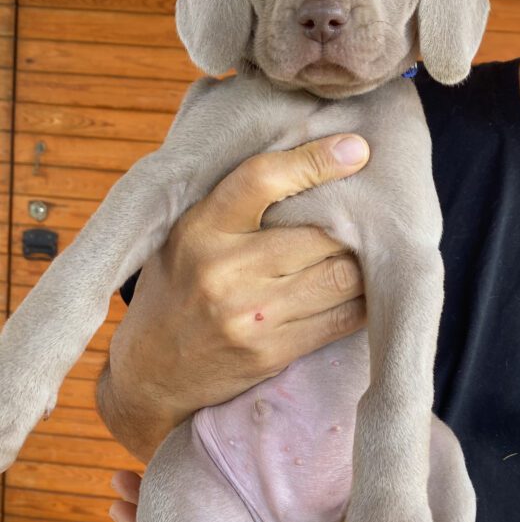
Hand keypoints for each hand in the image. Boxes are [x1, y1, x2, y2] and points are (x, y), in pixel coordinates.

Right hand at [99, 134, 368, 460]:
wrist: (150, 372)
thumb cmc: (176, 288)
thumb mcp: (186, 234)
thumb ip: (233, 204)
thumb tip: (308, 159)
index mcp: (200, 228)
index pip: (262, 178)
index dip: (315, 160)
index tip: (357, 149)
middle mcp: (223, 269)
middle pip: (320, 234)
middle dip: (350, 227)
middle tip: (366, 219)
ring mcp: (249, 315)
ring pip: (340, 277)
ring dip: (361, 266)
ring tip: (367, 255)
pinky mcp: (271, 352)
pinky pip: (341, 319)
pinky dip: (362, 303)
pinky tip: (364, 292)